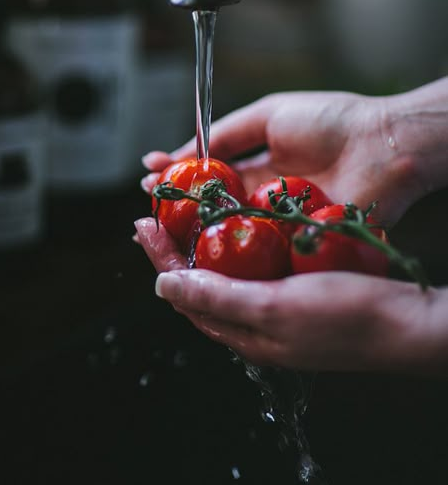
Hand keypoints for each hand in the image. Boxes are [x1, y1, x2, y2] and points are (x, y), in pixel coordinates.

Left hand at [135, 217, 446, 375]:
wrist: (401, 322)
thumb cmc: (342, 318)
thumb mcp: (273, 308)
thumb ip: (217, 298)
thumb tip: (164, 285)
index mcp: (241, 331)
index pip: (184, 292)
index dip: (160, 256)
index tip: (143, 222)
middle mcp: (252, 321)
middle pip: (199, 282)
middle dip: (174, 247)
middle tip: (155, 213)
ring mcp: (274, 305)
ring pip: (225, 273)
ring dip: (203, 243)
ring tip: (187, 214)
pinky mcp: (294, 289)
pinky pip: (254, 266)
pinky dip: (237, 243)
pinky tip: (240, 222)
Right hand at [142, 89, 423, 226]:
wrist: (383, 145)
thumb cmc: (331, 121)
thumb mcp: (267, 114)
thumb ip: (226, 133)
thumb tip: (184, 149)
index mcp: (260, 165)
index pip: (211, 177)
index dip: (179, 178)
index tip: (149, 177)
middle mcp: (266, 197)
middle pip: (215, 209)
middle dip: (179, 210)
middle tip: (147, 212)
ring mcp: (281, 222)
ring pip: (232, 233)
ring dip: (198, 234)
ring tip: (163, 231)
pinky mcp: (298, 242)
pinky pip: (261, 251)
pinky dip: (233, 253)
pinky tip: (205, 249)